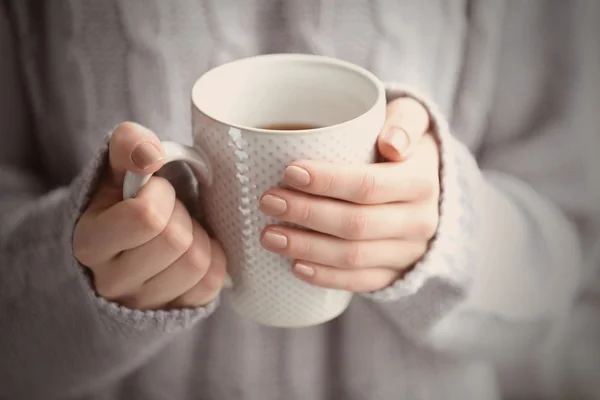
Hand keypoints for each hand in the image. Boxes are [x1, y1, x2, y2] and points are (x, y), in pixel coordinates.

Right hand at [74, 122, 226, 309]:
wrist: (124, 245)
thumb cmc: (122, 202)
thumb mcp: (116, 169)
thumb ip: (128, 147)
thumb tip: (151, 154)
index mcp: (90, 243)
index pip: (146, 217)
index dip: (161, 194)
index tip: (153, 190)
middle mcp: (112, 282)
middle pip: (175, 241)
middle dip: (181, 215)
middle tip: (169, 211)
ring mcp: (145, 303)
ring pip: (196, 263)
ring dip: (198, 236)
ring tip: (180, 229)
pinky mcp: (176, 310)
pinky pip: (212, 281)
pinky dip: (213, 257)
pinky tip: (193, 248)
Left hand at [259, 97, 438, 291]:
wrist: (425, 186)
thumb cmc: (402, 146)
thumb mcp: (411, 119)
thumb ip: (405, 121)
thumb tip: (392, 144)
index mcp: (422, 181)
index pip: (369, 185)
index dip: (328, 182)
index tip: (289, 172)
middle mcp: (421, 221)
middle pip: (356, 224)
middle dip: (306, 214)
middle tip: (267, 202)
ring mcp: (409, 252)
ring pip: (354, 257)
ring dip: (307, 248)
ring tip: (269, 235)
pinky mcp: (396, 272)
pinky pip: (361, 282)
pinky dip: (326, 277)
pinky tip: (295, 267)